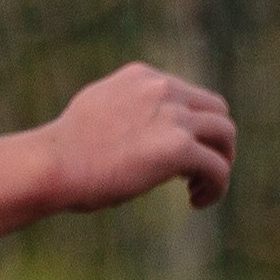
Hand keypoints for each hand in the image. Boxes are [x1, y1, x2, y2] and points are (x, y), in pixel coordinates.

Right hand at [42, 64, 236, 213]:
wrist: (53, 164)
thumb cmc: (64, 150)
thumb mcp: (98, 112)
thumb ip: (126, 112)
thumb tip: (138, 135)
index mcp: (142, 77)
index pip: (188, 95)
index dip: (191, 126)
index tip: (177, 153)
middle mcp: (162, 89)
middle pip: (217, 110)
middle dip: (215, 140)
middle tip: (199, 170)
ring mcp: (173, 117)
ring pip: (225, 135)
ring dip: (221, 162)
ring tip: (198, 188)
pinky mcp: (179, 148)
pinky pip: (218, 167)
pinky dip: (216, 187)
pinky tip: (195, 202)